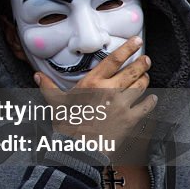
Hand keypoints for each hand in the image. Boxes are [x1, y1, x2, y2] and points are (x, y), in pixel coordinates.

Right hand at [36, 36, 155, 140]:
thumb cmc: (67, 125)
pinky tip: (152, 99)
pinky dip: (151, 101)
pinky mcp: (129, 119)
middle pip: (133, 70)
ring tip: (147, 76)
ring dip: (146, 79)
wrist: (78, 147)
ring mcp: (121, 104)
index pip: (114, 60)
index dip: (128, 48)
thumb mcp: (56, 103)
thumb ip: (49, 87)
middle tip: (146, 59)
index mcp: (92, 82)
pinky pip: (145, 106)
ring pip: (141, 86)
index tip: (136, 41)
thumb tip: (37, 76)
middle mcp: (109, 90)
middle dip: (142, 63)